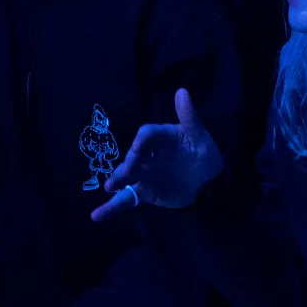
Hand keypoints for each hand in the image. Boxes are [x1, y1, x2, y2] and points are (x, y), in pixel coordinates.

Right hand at [91, 89, 223, 221]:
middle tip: (129, 171)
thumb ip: (190, 118)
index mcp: (162, 137)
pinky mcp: (144, 191)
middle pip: (133, 155)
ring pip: (125, 175)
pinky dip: (111, 207)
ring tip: (111, 187)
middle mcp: (149, 154)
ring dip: (116, 180)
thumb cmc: (204, 156)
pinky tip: (97, 215)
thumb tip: (182, 91)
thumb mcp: (201, 138)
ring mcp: (144, 173)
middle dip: (129, 162)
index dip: (142, 141)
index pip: (147, 134)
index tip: (139, 149)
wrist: (209, 184)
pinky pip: (125, 198)